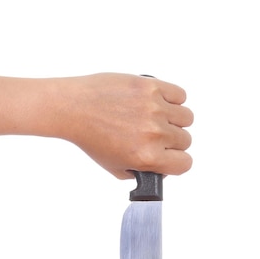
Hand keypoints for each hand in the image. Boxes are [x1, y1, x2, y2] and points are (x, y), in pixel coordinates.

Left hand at [54, 73, 192, 178]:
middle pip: (185, 140)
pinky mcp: (151, 86)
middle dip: (172, 141)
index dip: (177, 161)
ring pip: (186, 117)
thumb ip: (140, 172)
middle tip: (154, 136)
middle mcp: (154, 133)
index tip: (169, 156)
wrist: (73, 108)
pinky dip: (172, 98)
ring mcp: (154, 108)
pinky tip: (158, 102)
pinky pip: (180, 95)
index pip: (185, 163)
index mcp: (146, 157)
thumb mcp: (113, 167)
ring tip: (156, 118)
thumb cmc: (89, 135)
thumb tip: (158, 168)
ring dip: (175, 119)